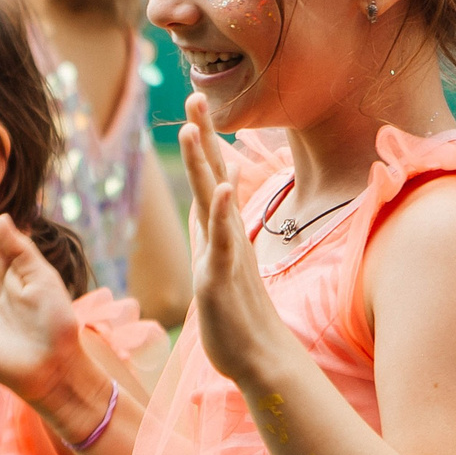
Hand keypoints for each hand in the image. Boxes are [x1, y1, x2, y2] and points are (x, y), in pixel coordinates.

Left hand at [181, 96, 299, 391]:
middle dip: (203, 136)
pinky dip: (221, 214)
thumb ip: (216, 234)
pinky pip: (222, 241)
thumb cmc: (239, 319)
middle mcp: (227, 237)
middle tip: (195, 95)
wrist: (260, 360)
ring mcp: (226, 255)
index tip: (196, 108)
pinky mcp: (222, 278)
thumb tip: (215, 202)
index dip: (203, 145)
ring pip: (213, 201)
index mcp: (222, 234)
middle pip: (213, 177)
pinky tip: (219, 188)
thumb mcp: (220, 267)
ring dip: (204, 164)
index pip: (210, 179)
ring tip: (195, 127)